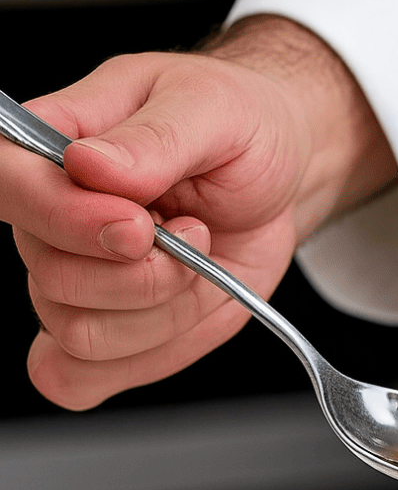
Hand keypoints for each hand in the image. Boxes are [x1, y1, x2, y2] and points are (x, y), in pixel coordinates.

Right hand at [2, 15, 397, 409]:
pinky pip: (79, 378)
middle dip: (147, 274)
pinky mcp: (111, 331)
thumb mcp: (215, 111)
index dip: (67, 220)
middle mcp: (51, 222)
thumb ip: (154, 140)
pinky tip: (176, 322)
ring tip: (199, 260)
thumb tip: (88, 164)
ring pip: (83, 335)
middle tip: (195, 232)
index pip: (8, 187)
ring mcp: (77, 283)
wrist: (279, 180)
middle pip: (54, 279)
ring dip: (164, 310)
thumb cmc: (240, 131)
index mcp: (54, 147)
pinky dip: (137, 363)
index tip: (142, 225)